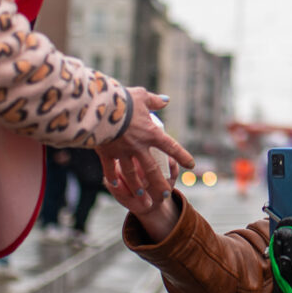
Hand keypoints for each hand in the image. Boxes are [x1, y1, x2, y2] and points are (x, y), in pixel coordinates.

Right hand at [100, 88, 194, 237]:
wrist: (100, 107)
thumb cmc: (122, 99)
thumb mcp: (142, 96)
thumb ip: (154, 101)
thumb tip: (165, 100)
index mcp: (151, 133)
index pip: (171, 147)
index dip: (182, 155)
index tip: (191, 164)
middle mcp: (139, 146)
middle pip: (152, 170)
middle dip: (159, 183)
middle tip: (165, 195)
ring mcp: (122, 152)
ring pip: (132, 174)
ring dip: (137, 186)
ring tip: (142, 196)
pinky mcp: (107, 153)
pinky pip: (110, 169)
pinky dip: (112, 177)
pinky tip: (114, 185)